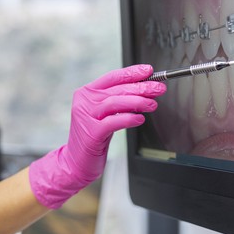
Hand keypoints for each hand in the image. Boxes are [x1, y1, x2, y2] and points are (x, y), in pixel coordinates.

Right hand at [29, 64, 164, 208]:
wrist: (75, 162)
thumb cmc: (93, 137)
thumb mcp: (103, 114)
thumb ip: (118, 101)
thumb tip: (144, 89)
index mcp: (86, 93)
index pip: (112, 76)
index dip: (132, 72)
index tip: (149, 71)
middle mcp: (84, 102)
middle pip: (117, 89)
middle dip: (141, 87)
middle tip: (158, 88)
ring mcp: (86, 116)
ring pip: (115, 102)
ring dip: (138, 101)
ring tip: (152, 104)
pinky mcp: (91, 132)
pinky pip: (114, 122)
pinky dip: (129, 119)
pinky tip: (139, 119)